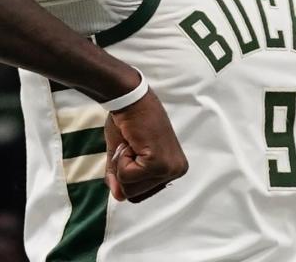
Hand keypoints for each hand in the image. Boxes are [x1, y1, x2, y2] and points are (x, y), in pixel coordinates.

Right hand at [104, 88, 187, 202]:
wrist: (131, 99)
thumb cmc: (129, 122)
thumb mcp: (123, 155)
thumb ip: (121, 177)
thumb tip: (118, 196)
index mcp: (172, 169)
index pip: (139, 193)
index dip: (126, 172)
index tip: (133, 149)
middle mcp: (177, 170)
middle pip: (134, 195)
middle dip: (124, 170)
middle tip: (132, 145)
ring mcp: (170, 168)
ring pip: (130, 189)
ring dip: (123, 164)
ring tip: (133, 143)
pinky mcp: (159, 164)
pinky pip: (127, 177)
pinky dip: (122, 159)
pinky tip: (133, 142)